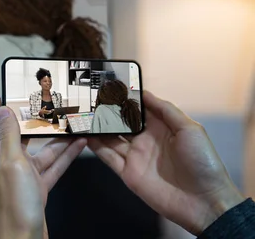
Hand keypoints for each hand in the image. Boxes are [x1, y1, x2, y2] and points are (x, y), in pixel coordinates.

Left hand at [0, 100, 86, 238]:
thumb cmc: (13, 207)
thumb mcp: (11, 164)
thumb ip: (9, 136)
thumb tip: (2, 108)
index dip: (7, 103)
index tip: (20, 87)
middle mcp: (9, 162)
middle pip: (24, 133)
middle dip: (38, 117)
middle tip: (55, 102)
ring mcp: (24, 176)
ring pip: (44, 149)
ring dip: (59, 136)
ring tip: (74, 121)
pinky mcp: (38, 188)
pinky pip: (54, 166)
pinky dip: (66, 156)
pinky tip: (78, 146)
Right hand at [88, 91, 244, 235]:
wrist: (204, 201)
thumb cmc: (202, 162)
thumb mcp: (190, 129)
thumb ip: (166, 110)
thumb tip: (144, 92)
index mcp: (160, 128)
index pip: (138, 109)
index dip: (125, 99)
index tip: (109, 86)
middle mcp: (145, 140)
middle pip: (120, 123)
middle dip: (106, 112)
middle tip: (90, 99)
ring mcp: (135, 156)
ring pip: (110, 138)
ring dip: (97, 127)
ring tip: (82, 114)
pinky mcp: (127, 172)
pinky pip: (108, 157)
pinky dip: (96, 147)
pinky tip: (85, 135)